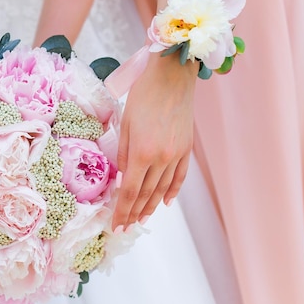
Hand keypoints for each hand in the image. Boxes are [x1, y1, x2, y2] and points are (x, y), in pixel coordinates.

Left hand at [112, 53, 196, 230]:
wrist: (172, 76)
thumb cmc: (143, 96)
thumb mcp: (125, 125)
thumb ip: (123, 156)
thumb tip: (121, 181)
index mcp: (142, 153)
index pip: (129, 192)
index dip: (122, 211)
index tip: (116, 226)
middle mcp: (162, 158)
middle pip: (146, 195)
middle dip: (134, 214)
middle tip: (126, 227)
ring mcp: (177, 155)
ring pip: (163, 190)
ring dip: (151, 207)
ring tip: (142, 219)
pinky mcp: (187, 149)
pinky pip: (180, 177)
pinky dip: (172, 191)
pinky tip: (166, 203)